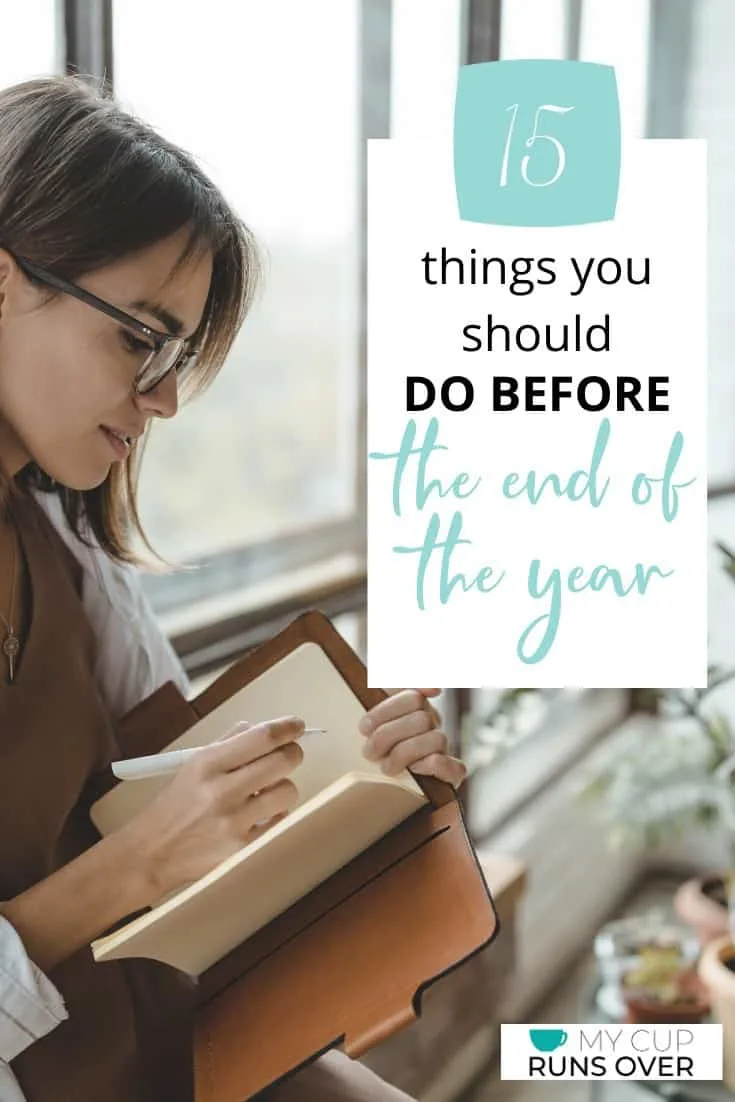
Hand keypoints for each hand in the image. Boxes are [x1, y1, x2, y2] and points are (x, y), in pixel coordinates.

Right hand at [125, 716, 305, 898]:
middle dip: (292, 754)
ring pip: (287, 792)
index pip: (261, 737)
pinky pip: (281, 822)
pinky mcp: (242, 849)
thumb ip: (228, 743)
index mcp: (209, 764)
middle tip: (288, 756)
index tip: (296, 725)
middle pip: (283, 761)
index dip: (287, 727)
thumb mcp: (192, 765)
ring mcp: (234, 822)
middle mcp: (222, 791)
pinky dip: (276, 815)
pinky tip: (260, 816)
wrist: (152, 853)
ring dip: (282, 788)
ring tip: (266, 793)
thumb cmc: (175, 806)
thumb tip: (260, 727)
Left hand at [359, 688, 466, 787]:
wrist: (377, 789)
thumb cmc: (372, 748)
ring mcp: (442, 748)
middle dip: (389, 735)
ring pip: (436, 739)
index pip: (412, 695)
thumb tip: (433, 687)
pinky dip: (433, 766)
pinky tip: (415, 769)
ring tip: (386, 766)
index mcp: (414, 706)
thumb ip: (392, 688)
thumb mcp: (374, 716)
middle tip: (369, 752)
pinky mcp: (451, 775)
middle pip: (422, 717)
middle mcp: (431, 723)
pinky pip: (454, 766)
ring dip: (405, 753)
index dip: (386, 710)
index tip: (364, 728)